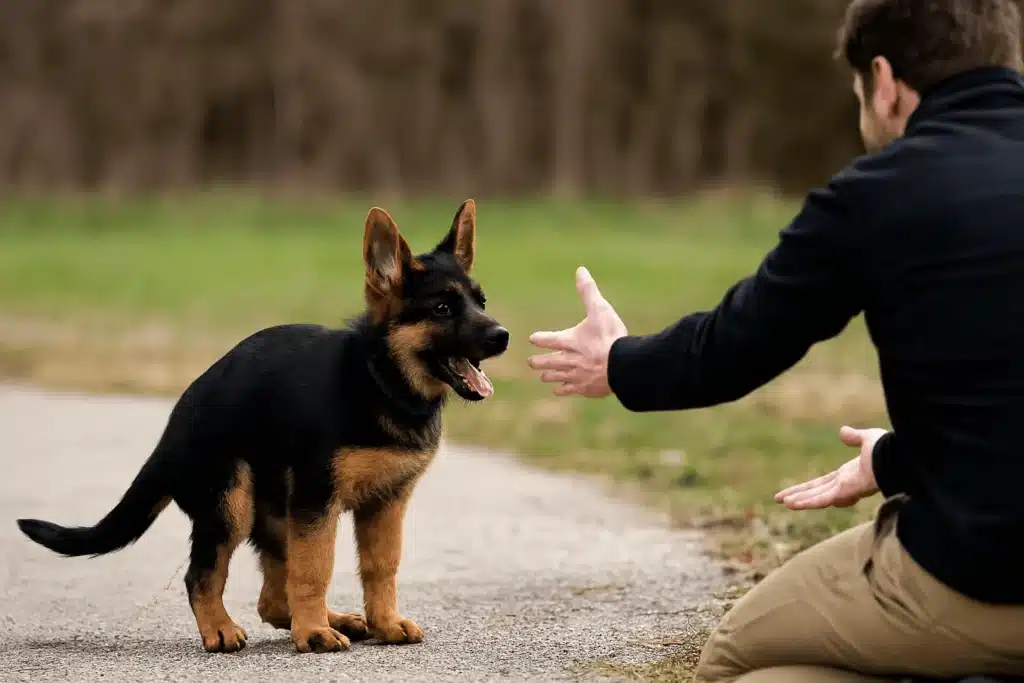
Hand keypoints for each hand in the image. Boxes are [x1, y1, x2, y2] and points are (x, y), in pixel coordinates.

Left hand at [527, 266, 627, 397]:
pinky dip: (562, 390)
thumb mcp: (600, 309)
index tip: (533, 338)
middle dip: (538, 361)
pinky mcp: (585, 388)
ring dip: (548, 376)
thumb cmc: (611, 337)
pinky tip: (559, 390)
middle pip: (547, 362)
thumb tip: (580, 271)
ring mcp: (576, 376)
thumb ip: (588, 291)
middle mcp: (568, 359)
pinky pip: (569, 390)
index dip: (539, 338)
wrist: (623, 367)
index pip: (547, 339)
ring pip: (555, 377)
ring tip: (543, 377)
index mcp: (569, 340)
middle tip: (531, 362)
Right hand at [775, 425, 886, 509]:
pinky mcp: (845, 492)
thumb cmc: (888, 449)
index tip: (796, 492)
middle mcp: (844, 484)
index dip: (808, 487)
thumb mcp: (868, 439)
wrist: (899, 458)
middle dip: (799, 496)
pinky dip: (807, 502)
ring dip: (800, 500)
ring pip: (817, 497)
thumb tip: (842, 432)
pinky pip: (822, 498)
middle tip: (782, 500)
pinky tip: (792, 504)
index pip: (823, 483)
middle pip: (816, 492)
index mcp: (849, 474)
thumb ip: (854, 437)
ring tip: (784, 503)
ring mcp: (845, 490)